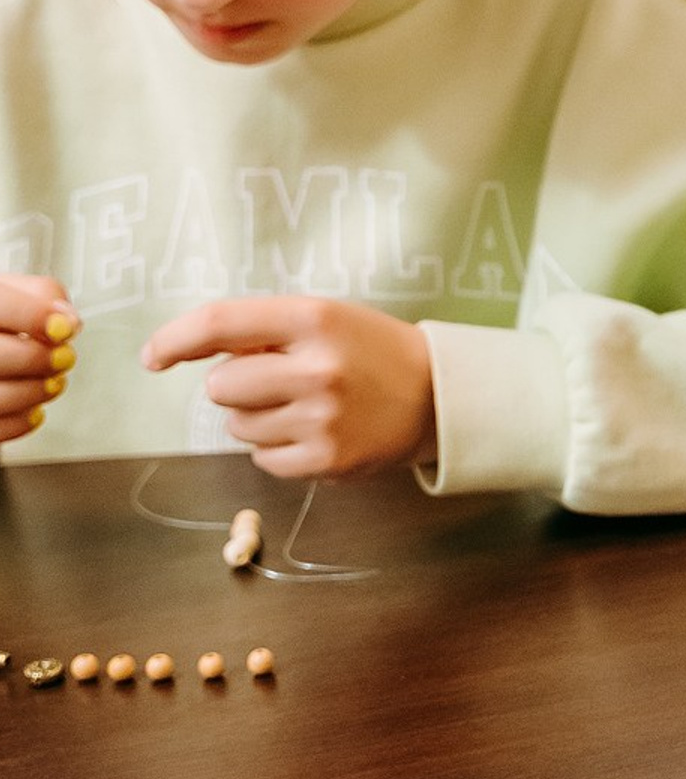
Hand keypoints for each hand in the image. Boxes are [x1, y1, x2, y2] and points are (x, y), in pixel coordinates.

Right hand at [0, 276, 79, 442]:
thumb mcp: (12, 292)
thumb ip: (42, 295)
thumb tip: (67, 319)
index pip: (0, 305)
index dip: (35, 317)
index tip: (64, 328)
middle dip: (41, 360)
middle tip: (63, 357)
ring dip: (37, 391)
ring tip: (52, 382)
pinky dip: (23, 420)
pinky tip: (34, 408)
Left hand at [142, 297, 434, 478]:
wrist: (437, 395)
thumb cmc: (370, 350)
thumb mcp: (326, 318)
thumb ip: (264, 330)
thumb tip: (189, 352)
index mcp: (315, 319)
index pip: (220, 323)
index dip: (174, 339)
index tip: (153, 357)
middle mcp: (318, 368)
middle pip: (220, 386)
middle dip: (236, 386)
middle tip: (278, 381)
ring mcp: (322, 418)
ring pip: (237, 426)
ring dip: (257, 418)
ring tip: (305, 407)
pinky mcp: (326, 460)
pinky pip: (262, 459)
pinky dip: (278, 449)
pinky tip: (315, 432)